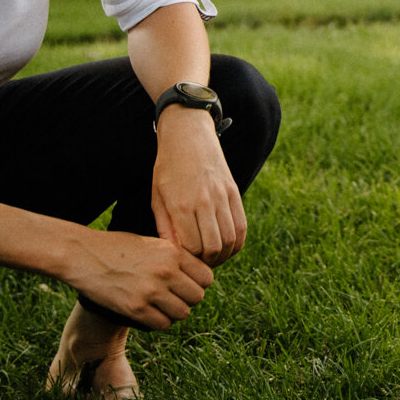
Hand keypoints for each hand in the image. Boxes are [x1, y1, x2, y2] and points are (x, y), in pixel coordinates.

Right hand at [65, 227, 213, 329]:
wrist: (83, 254)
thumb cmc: (117, 247)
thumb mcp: (152, 243)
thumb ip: (174, 257)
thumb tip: (197, 276)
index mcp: (173, 252)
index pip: (207, 277)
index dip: (199, 283)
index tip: (187, 285)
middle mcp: (166, 271)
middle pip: (197, 297)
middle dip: (188, 299)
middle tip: (174, 297)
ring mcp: (151, 290)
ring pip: (182, 313)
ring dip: (174, 312)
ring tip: (162, 306)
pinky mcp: (135, 308)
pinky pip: (162, 324)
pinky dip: (159, 322)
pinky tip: (150, 313)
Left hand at [150, 109, 246, 266]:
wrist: (188, 136)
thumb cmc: (167, 168)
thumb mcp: (157, 197)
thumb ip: (165, 227)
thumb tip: (175, 253)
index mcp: (181, 205)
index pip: (192, 248)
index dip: (189, 260)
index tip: (185, 261)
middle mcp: (204, 202)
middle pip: (213, 248)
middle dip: (207, 262)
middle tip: (200, 263)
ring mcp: (222, 196)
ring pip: (231, 240)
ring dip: (223, 255)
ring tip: (213, 256)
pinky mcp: (234, 192)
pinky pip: (242, 226)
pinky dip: (237, 242)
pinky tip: (227, 245)